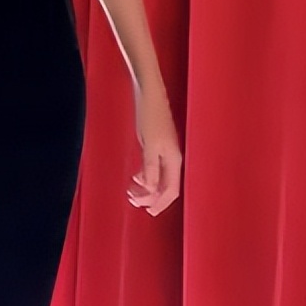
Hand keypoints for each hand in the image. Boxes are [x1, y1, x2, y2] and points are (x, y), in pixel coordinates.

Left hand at [127, 84, 181, 215]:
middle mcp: (172, 158)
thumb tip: (150, 187)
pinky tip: (136, 177)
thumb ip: (150, 167)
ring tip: (132, 192)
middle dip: (151, 198)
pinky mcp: (157, 145)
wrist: (149, 93)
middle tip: (132, 200)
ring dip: (146, 188)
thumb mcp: (149, 143)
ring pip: (159, 178)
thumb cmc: (150, 115)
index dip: (160, 204)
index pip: (171, 190)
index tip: (148, 212)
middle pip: (165, 187)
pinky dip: (145, 176)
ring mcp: (165, 152)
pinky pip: (154, 168)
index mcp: (173, 159)